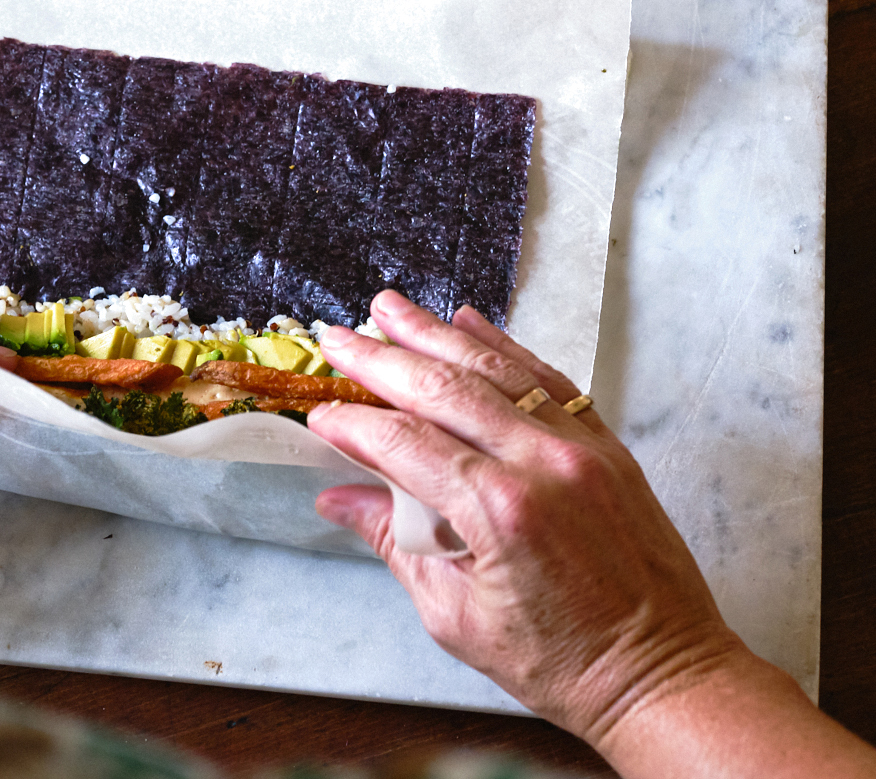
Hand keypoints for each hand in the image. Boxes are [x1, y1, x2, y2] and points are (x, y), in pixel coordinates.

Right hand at [307, 289, 741, 744]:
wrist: (662, 675)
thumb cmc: (563, 663)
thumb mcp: (456, 616)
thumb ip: (395, 543)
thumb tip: (339, 499)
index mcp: (498, 512)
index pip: (404, 444)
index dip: (354, 424)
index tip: (321, 414)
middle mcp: (540, 464)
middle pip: (443, 391)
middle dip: (382, 360)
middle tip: (337, 337)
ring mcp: (580, 448)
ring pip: (495, 370)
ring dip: (435, 335)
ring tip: (390, 308)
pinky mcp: (606, 446)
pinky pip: (547, 379)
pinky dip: (504, 348)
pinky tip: (468, 324)